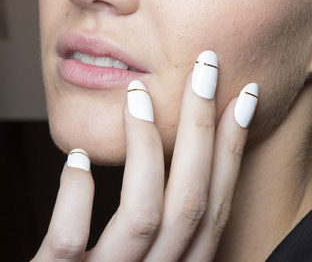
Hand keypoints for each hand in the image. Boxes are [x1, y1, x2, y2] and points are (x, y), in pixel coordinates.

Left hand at [32, 51, 258, 260]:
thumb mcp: (143, 260)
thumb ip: (162, 225)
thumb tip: (174, 160)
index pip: (214, 205)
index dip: (232, 151)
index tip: (244, 98)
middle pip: (190, 201)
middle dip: (203, 130)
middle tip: (206, 69)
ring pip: (144, 216)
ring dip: (146, 150)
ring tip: (138, 97)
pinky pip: (68, 244)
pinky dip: (75, 197)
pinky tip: (77, 157)